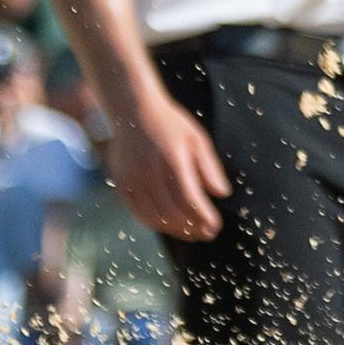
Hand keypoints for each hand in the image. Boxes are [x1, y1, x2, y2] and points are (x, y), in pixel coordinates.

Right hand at [109, 89, 231, 242]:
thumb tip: (222, 194)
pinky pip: (138, 212)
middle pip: (172, 212)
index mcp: (172, 159)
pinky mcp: (121, 182)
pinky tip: (168, 225)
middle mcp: (150, 171)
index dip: (203, 217)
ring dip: (175, 230)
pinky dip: (154, 223)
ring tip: (191, 233)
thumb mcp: (197, 139)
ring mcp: (132, 178)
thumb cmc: (170, 124)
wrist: (133, 110)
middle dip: (192, 228)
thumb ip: (209, 168)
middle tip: (206, 234)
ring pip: (154, 217)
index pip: (189, 199)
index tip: (215, 226)